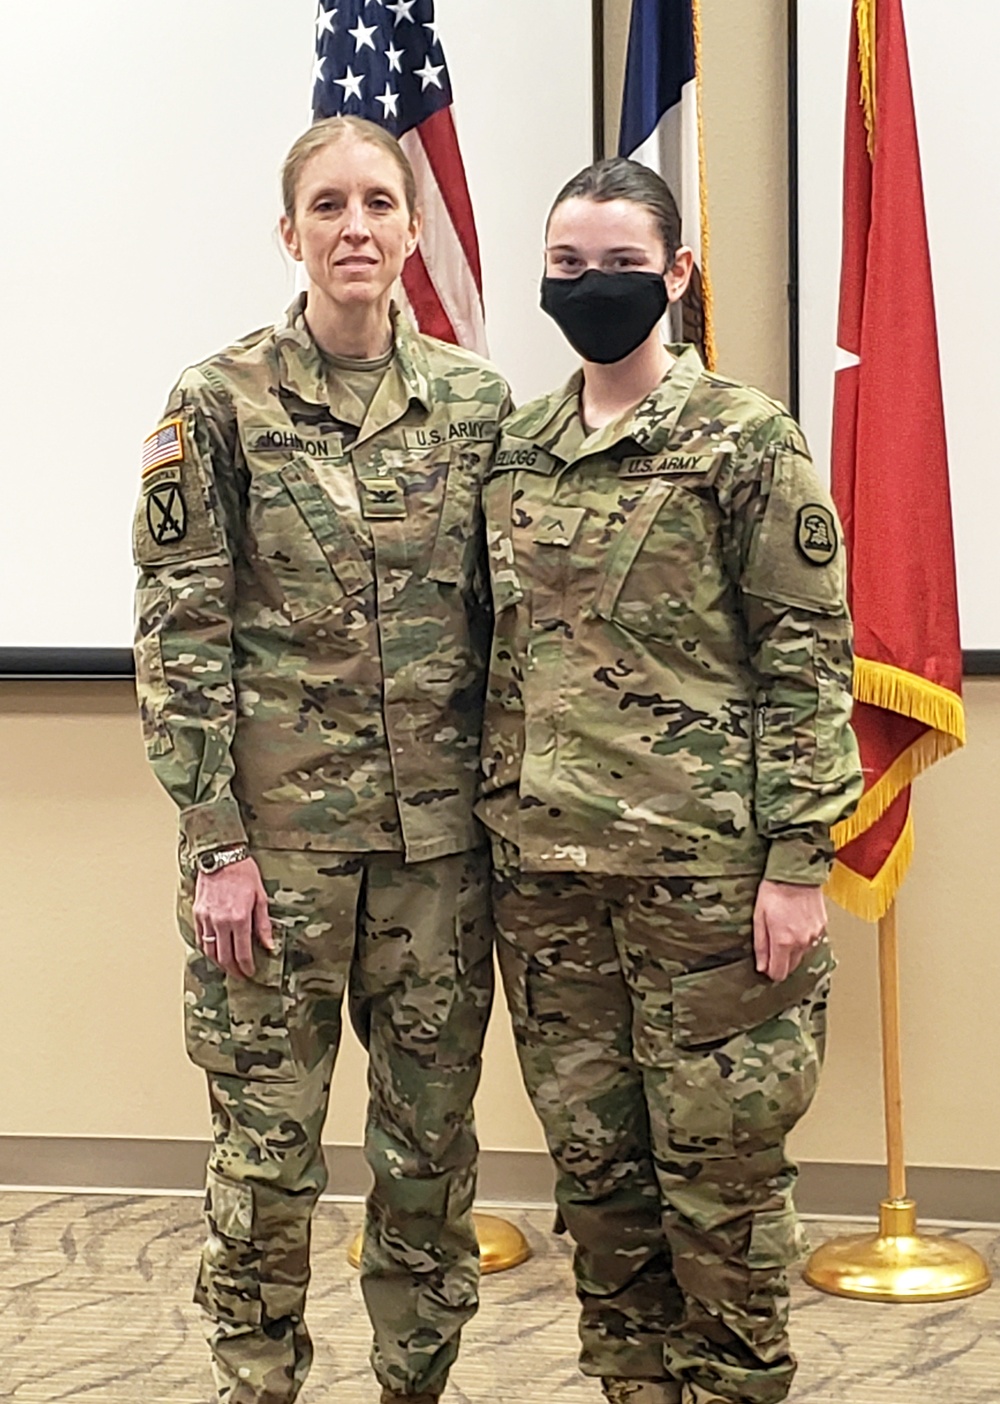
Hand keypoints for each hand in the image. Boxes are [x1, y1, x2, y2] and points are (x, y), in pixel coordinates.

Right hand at [193, 858, 274, 979]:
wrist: (222, 856)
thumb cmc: (244, 873)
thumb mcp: (261, 897)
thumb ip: (263, 925)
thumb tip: (269, 945)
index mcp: (239, 918)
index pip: (241, 953)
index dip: (246, 967)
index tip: (250, 972)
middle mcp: (220, 922)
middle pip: (224, 957)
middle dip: (233, 970)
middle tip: (240, 975)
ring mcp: (206, 918)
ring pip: (209, 950)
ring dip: (219, 962)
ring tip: (228, 966)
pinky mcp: (197, 913)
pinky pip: (200, 937)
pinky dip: (207, 948)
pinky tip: (215, 951)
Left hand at [752, 879, 826, 982]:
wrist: (796, 873)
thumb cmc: (774, 891)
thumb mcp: (758, 917)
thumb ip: (761, 945)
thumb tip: (762, 967)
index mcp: (784, 941)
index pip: (779, 973)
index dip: (770, 971)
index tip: (765, 964)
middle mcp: (801, 942)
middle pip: (791, 966)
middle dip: (781, 960)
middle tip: (773, 942)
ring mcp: (814, 935)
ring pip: (801, 954)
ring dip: (792, 948)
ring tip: (784, 927)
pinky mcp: (822, 927)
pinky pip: (810, 941)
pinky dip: (802, 937)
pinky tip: (795, 922)